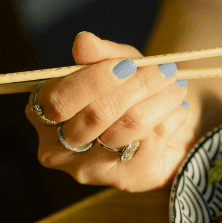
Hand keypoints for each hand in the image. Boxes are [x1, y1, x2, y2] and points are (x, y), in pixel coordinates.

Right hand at [26, 32, 192, 191]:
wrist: (167, 125)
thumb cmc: (132, 91)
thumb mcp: (120, 64)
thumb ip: (101, 54)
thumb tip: (83, 41)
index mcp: (43, 113)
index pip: (59, 100)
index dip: (96, 80)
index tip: (130, 65)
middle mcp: (57, 148)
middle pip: (96, 115)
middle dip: (137, 87)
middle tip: (166, 71)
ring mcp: (89, 169)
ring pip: (126, 128)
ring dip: (160, 101)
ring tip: (176, 87)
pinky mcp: (124, 180)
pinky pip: (150, 144)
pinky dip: (170, 120)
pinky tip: (178, 110)